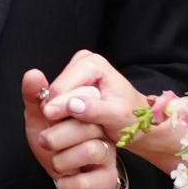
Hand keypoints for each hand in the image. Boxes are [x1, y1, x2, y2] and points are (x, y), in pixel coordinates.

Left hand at [22, 66, 121, 188]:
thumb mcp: (41, 119)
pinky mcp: (107, 178)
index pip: (84, 96)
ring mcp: (108, 153)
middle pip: (86, 124)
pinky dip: (67, 184)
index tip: (47, 114)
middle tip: (46, 142)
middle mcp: (104, 128)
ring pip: (89, 151)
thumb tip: (33, 73)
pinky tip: (63, 180)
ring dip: (61, 161)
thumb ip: (36, 97)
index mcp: (89, 109)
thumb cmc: (56, 145)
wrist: (67, 180)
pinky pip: (86, 181)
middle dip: (55, 137)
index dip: (61, 105)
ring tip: (57, 163)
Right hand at [42, 49, 185, 174]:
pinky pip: (56, 103)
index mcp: (92, 63)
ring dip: (62, 116)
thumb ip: (95, 110)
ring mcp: (74, 72)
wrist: (135, 119)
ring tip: (82, 125)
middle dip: (62, 113)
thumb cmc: (130, 116)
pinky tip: (76, 123)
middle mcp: (80, 62)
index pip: (61, 89)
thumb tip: (72, 105)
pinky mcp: (70, 84)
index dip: (61, 110)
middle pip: (54, 93)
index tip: (70, 126)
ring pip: (52, 100)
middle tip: (81, 126)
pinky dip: (63, 116)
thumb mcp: (117, 116)